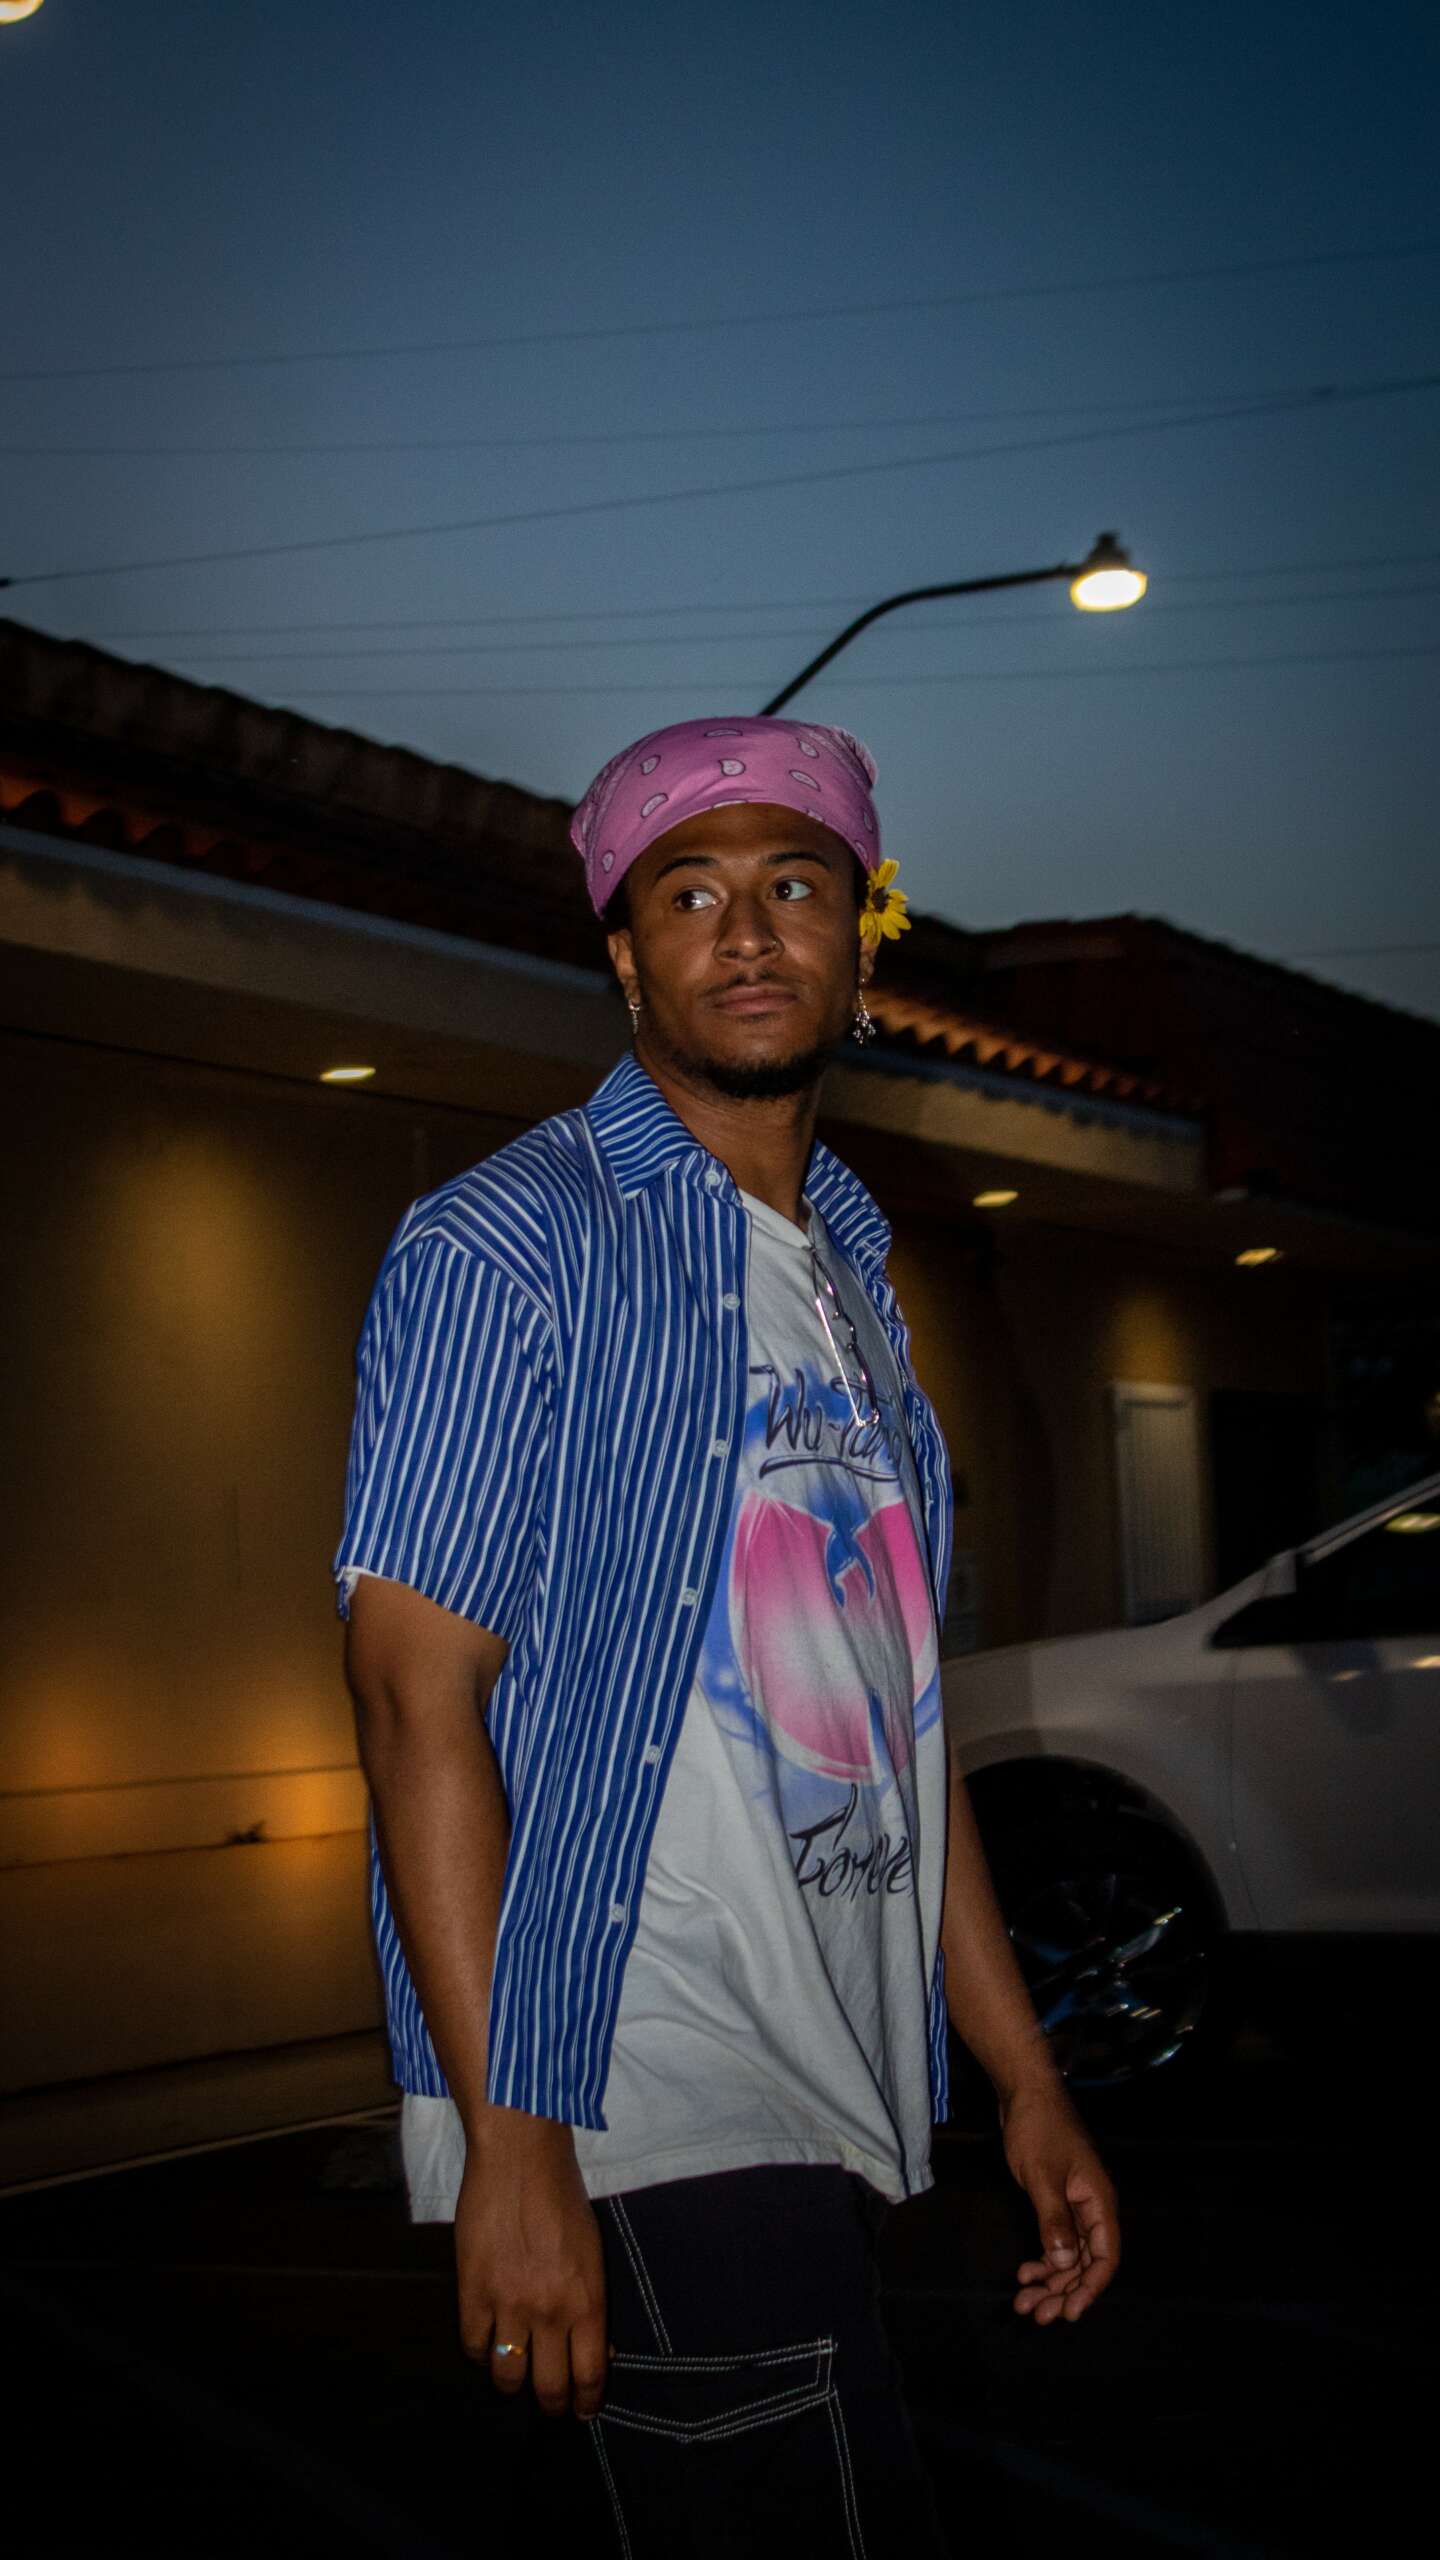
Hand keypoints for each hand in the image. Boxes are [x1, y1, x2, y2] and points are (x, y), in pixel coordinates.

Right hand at [454, 2113, 612, 2418]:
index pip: (590, 2376)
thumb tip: (598, 2350)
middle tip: (549, 2403)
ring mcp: (508, 2305)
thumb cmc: (563, 2197)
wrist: (519, 2158)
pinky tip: (488, 2343)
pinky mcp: (472, 2292)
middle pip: (549, 2388)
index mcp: (588, 2301)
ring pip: (507, 2378)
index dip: (586, 2402)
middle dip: (551, 2404)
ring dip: (512, 2385)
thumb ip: (591, 2304)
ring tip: (514, 2377)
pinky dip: (481, 2352)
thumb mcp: (593, 2253)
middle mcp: (551, 2312)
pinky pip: (474, 2347)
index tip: (582, 2410)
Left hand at [1000, 2079, 1119, 2324]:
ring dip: (1050, 2280)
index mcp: (1099, 2202)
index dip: (1090, 2288)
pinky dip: (1043, 2259)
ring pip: (1068, 2256)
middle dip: (1063, 2291)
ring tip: (1024, 2301)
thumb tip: (1064, 2265)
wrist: (1025, 2091)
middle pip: (1085, 2263)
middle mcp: (1092, 2208)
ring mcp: (1074, 2206)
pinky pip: (1056, 2241)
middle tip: (1036, 2314)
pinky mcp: (1057, 2202)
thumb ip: (1054, 2221)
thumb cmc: (1038, 2129)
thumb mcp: (1043, 2176)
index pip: (1105, 2257)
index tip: (1068, 2311)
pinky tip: (1025, 2271)